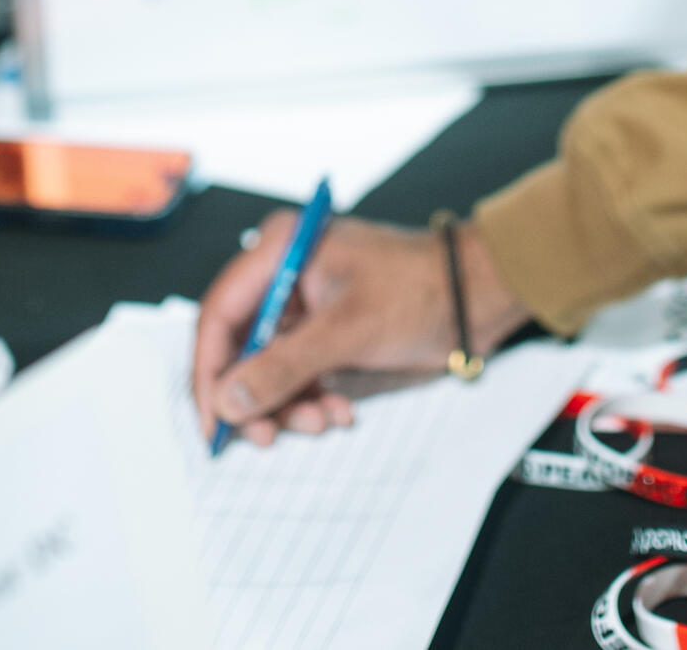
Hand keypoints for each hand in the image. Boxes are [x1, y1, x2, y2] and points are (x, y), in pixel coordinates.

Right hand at [191, 215, 532, 446]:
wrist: (476, 296)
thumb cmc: (421, 289)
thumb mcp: (347, 331)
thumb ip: (282, 367)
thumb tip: (228, 400)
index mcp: (279, 251)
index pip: (219, 315)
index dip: (210, 371)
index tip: (215, 418)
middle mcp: (283, 274)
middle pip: (239, 346)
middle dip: (256, 395)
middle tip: (268, 435)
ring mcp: (303, 304)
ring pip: (268, 367)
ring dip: (288, 404)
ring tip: (321, 420)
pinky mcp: (323, 331)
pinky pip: (297, 373)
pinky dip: (310, 398)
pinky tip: (336, 411)